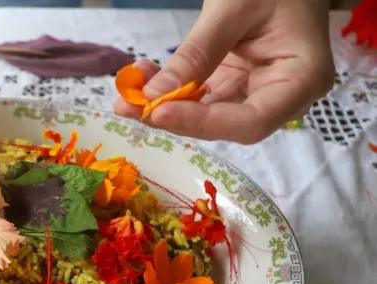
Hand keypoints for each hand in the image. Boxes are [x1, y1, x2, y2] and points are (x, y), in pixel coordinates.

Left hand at [114, 0, 333, 143]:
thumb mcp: (233, 7)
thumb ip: (197, 53)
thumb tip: (153, 97)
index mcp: (302, 79)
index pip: (251, 121)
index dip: (202, 123)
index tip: (160, 112)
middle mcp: (283, 96)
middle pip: (225, 124)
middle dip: (174, 117)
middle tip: (130, 105)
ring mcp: (257, 92)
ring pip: (206, 115)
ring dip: (166, 107)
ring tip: (128, 95)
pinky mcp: (235, 84)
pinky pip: (200, 98)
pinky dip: (171, 92)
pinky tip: (142, 81)